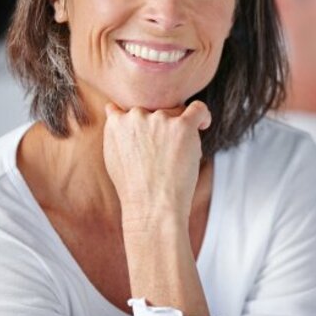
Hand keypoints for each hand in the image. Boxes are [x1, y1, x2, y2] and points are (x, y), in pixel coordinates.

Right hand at [102, 100, 210, 232]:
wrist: (151, 207)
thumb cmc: (134, 187)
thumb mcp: (113, 156)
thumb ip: (116, 130)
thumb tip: (112, 109)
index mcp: (117, 122)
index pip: (134, 110)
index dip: (145, 125)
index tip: (153, 140)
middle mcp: (136, 116)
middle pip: (156, 110)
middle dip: (162, 128)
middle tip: (164, 155)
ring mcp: (159, 120)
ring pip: (176, 112)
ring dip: (180, 129)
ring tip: (177, 156)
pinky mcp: (182, 126)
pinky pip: (199, 109)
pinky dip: (203, 116)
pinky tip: (203, 126)